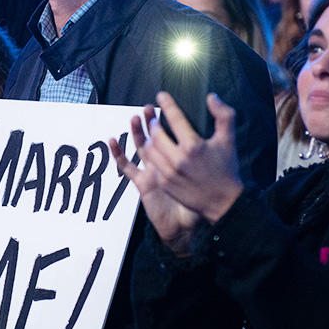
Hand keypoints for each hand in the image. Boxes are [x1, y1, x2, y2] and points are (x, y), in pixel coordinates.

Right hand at [110, 106, 199, 255]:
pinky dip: (118, 154)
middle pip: (155, 137)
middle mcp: (165, 162)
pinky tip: (113, 140)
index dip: (168, 118)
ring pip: (141, 147)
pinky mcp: (142, 183)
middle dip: (151, 121)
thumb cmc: (200, 201)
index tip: (165, 102)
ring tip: (135, 118)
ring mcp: (151, 171)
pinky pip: (126, 167)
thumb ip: (211, 153)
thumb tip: (216, 130)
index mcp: (179, 158)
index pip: (173, 133)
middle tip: (149, 108)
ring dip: (136, 132)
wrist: (187, 225)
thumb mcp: (209, 175)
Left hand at [139, 92, 243, 223]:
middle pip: (156, 134)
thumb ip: (223, 115)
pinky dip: (152, 155)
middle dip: (154, 122)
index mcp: (193, 146)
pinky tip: (155, 150)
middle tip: (154, 117)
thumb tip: (211, 97)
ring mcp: (169, 173)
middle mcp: (179, 159)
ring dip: (149, 138)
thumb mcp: (228, 140)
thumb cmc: (226, 169)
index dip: (167, 104)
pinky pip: (152, 164)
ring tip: (152, 133)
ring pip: (150, 149)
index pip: (175, 118)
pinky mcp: (164, 183)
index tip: (161, 95)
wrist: (223, 202)